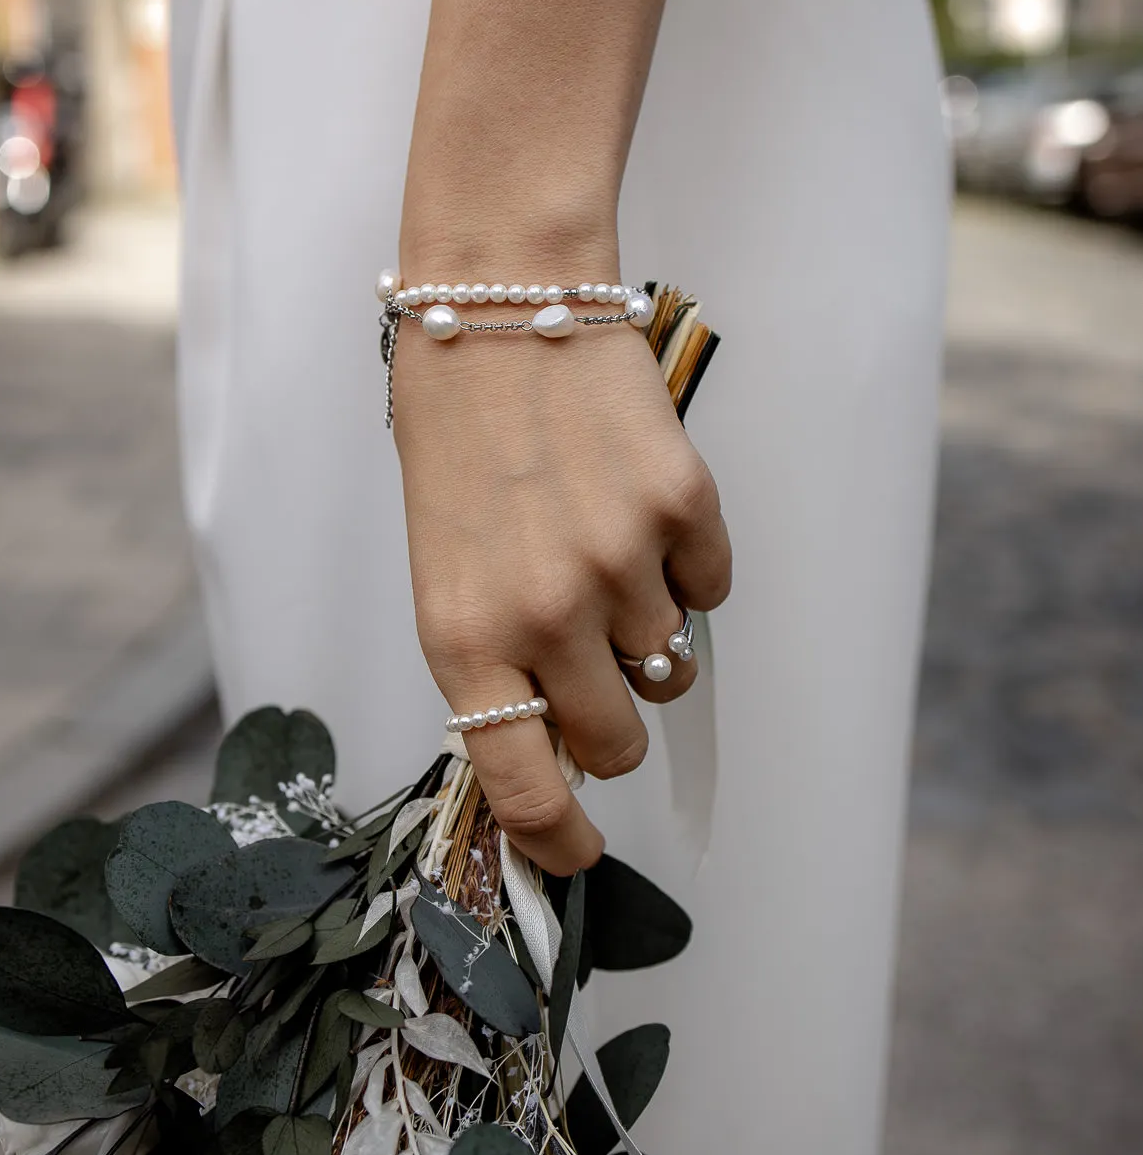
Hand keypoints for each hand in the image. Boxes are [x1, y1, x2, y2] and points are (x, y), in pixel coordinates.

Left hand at [394, 311, 731, 874]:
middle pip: (618, 742)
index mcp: (462, 635)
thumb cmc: (457, 440)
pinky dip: (684, 566)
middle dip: (611, 723)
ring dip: (644, 630)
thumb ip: (497, 658)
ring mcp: (621, 562)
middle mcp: (543, 613)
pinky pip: (710, 588)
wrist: (499, 300)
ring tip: (600, 546)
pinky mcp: (684, 508)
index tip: (582, 854)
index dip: (560, 840)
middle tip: (592, 661)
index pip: (522, 785)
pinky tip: (636, 504)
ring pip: (668, 664)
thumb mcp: (444, 565)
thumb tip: (560, 738)